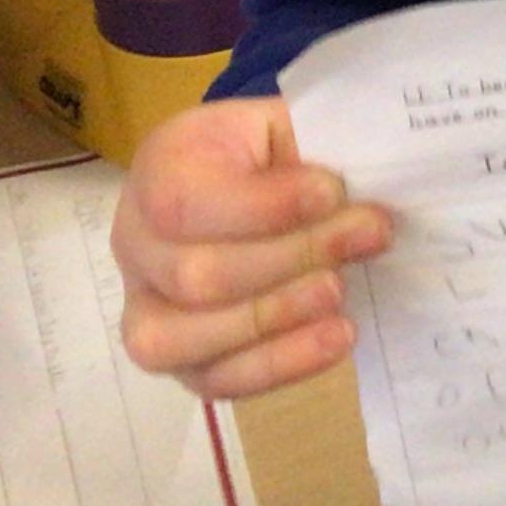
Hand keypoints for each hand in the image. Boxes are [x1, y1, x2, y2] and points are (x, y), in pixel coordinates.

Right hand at [110, 96, 390, 400]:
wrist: (254, 184)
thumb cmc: (274, 153)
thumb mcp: (289, 125)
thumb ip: (313, 144)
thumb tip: (363, 180)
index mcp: (158, 171)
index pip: (186, 203)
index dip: (266, 206)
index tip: (334, 192)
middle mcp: (135, 243)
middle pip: (196, 276)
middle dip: (295, 258)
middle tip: (370, 234)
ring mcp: (146, 308)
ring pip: (183, 339)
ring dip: (277, 318)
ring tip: (342, 291)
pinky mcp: (180, 359)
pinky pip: (213, 380)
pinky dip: (279, 364)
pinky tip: (337, 336)